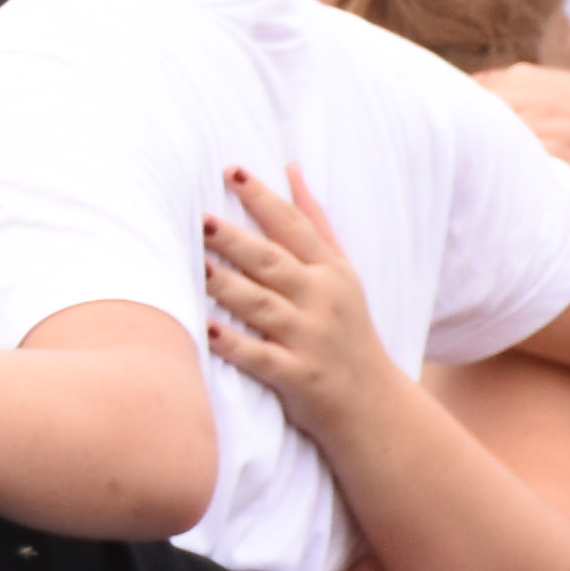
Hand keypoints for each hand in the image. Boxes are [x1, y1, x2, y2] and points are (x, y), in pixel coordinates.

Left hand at [202, 163, 397, 428]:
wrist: (374, 404)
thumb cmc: (348, 330)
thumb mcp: (341, 271)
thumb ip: (313, 221)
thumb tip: (290, 166)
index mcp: (330, 270)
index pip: (293, 226)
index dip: (263, 198)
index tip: (231, 171)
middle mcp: (321, 299)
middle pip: (272, 262)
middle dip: (236, 240)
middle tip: (199, 218)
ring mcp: (310, 338)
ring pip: (262, 306)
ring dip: (228, 286)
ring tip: (195, 267)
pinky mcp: (299, 376)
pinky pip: (261, 357)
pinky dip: (236, 345)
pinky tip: (207, 332)